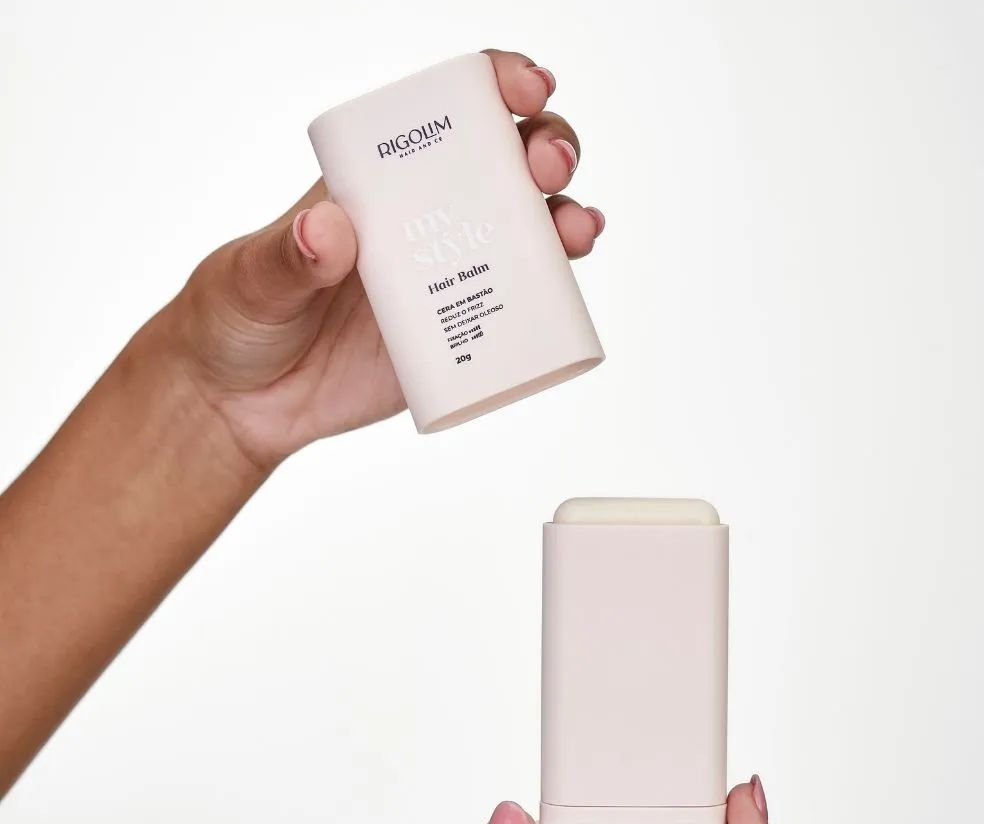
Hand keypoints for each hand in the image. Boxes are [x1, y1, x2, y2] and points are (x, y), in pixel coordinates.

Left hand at [160, 48, 603, 468]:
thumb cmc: (235, 320)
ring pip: (527, 235)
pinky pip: (518, 313)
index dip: (496, 86)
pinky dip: (555, 296)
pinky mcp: (456, 339)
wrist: (242, 405)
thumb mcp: (249, 279)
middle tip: (547, 165)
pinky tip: (568, 291)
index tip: (524, 89)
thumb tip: (328, 230)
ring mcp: (446, 281)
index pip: (447, 114)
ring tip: (576, 232)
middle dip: (545, 148)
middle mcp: (425, 222)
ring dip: (565, 221)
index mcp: (378, 182)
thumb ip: (285, 257)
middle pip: (506, 166)